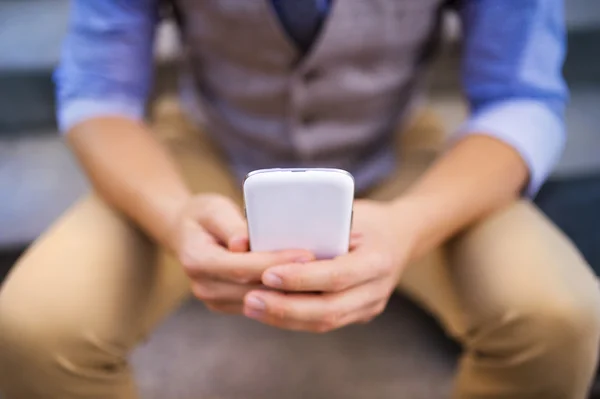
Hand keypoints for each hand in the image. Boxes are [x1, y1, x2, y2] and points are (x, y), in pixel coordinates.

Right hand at [172, 194, 313, 313]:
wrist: (186, 233)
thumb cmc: (203, 215)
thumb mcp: (213, 209)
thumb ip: (230, 225)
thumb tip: (242, 243)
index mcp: (196, 260)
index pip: (241, 266)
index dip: (274, 262)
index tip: (306, 254)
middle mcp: (204, 286)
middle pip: (254, 288)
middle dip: (291, 280)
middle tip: (325, 268)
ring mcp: (215, 299)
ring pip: (261, 301)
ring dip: (292, 291)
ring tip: (323, 277)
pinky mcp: (228, 304)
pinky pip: (260, 304)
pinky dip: (284, 295)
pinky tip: (308, 285)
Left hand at [242, 199, 416, 331]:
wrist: (403, 236)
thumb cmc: (369, 218)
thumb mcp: (350, 213)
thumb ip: (319, 226)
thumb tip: (271, 234)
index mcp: (378, 260)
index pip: (336, 276)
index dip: (301, 279)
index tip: (267, 274)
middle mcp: (377, 289)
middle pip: (328, 310)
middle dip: (285, 308)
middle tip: (250, 300)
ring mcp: (370, 306)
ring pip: (324, 323)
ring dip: (284, 318)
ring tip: (251, 307)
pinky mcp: (359, 314)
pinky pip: (324, 323)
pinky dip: (294, 319)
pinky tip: (268, 311)